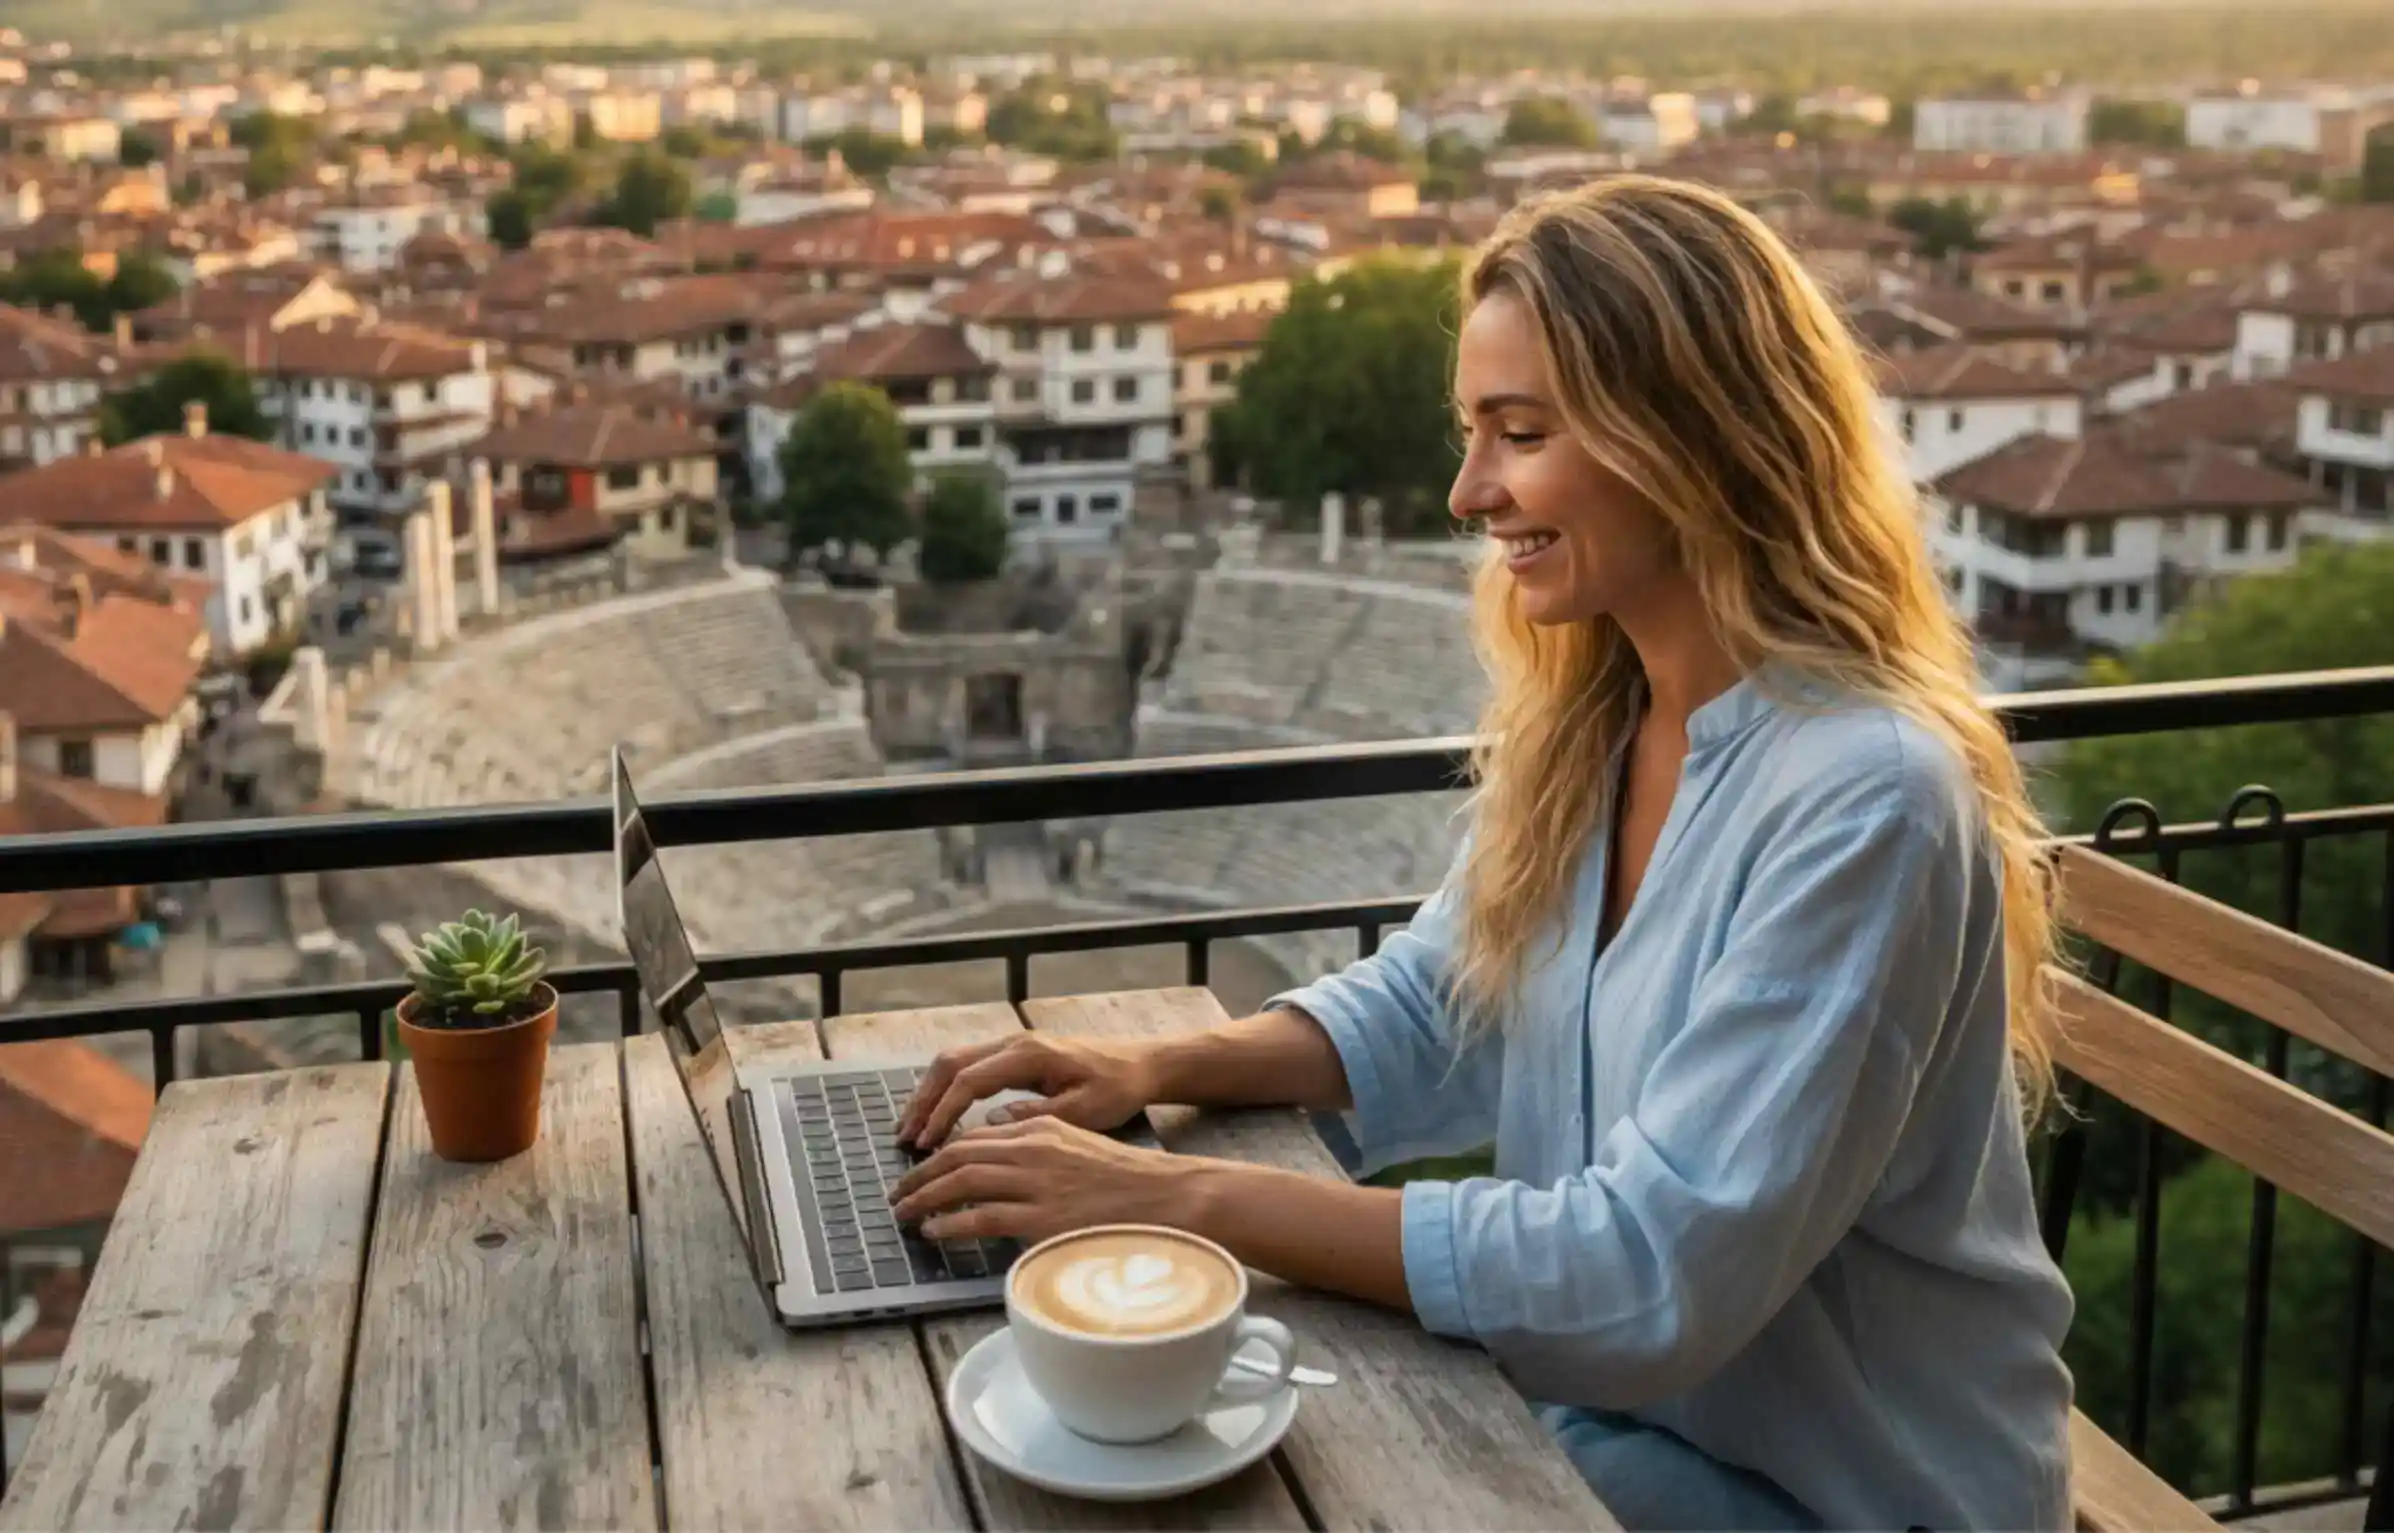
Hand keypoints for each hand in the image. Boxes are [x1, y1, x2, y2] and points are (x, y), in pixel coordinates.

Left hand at [891, 1117, 1208, 1243]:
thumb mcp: (1079, 1148)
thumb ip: (1039, 1149)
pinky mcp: (1045, 1217)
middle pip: (959, 1155)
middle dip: (920, 1176)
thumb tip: (998, 1163)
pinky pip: (982, 1218)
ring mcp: (1039, 1183)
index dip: (938, 1155)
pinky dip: (951, 1223)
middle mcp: (1035, 1149)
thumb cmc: (1130, 1182)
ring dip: (926, 1199)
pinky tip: (934, 1231)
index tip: (918, 1174)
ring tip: (905, 1215)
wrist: (1171, 1197)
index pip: (973, 1137)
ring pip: (963, 1183)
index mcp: (1042, 1130)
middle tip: (898, 1196)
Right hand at [898, 1032, 1159, 1148]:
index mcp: (1029, 1054)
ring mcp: (1012, 1044)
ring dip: (929, 1094)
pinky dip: (946, 1089)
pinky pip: (968, 1066)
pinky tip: (938, 1116)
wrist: (1140, 1064)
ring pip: (954, 1062)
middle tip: (905, 1139)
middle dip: (923, 1101)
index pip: (969, 1080)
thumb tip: (990, 1125)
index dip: (943, 1113)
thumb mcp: (1084, 1111)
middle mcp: (1013, 1042)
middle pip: (950, 1064)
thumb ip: (1037, 1117)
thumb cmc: (1117, 1089)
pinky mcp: (1014, 1053)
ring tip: (912, 1131)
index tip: (927, 1145)